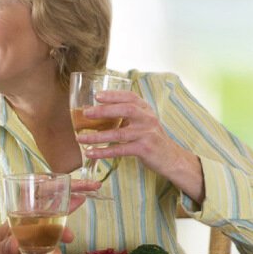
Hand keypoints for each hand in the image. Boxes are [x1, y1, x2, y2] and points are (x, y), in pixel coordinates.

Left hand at [76, 90, 198, 176]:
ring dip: (97, 136)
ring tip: (80, 138)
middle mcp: (148, 119)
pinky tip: (91, 153)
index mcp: (147, 110)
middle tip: (86, 113)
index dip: (113, 95)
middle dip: (104, 111)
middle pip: (126, 110)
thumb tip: (102, 111)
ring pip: (119, 133)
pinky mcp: (144, 149)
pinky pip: (120, 150)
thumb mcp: (146, 122)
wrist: (172, 159)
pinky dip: (104, 152)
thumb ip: (131, 115)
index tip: (97, 95)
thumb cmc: (154, 139)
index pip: (130, 97)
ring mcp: (147, 134)